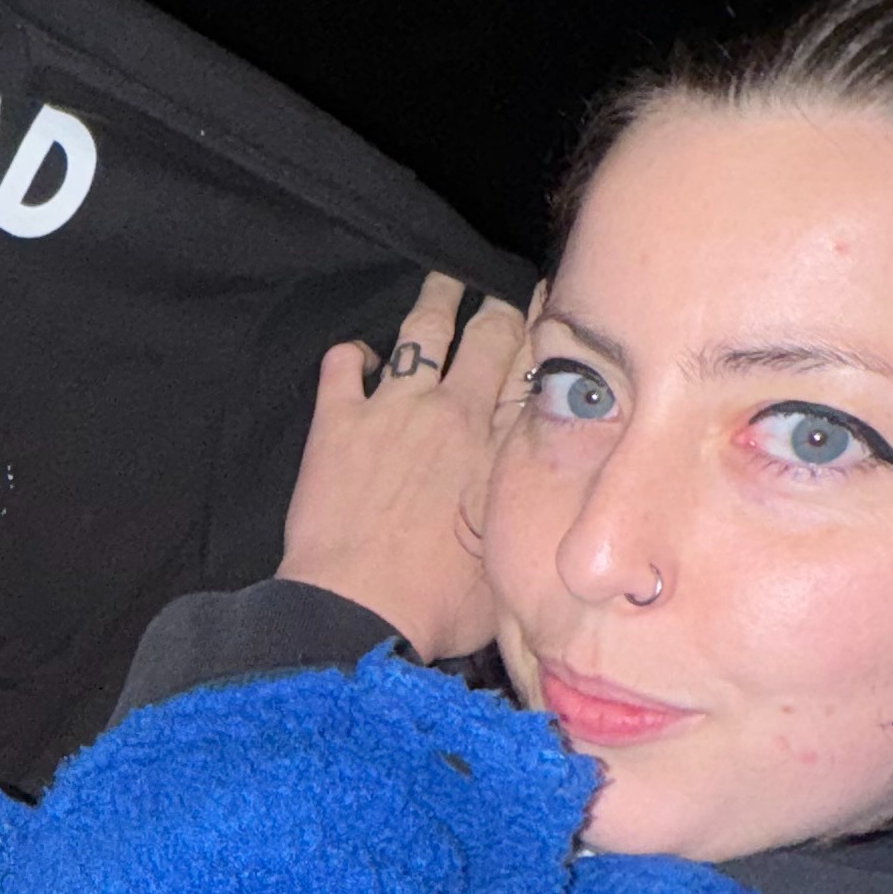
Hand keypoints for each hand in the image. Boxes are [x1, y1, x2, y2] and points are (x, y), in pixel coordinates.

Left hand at [276, 270, 531, 659]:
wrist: (358, 612)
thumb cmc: (439, 605)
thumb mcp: (511, 559)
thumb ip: (529, 509)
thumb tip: (551, 492)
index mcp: (500, 449)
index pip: (535, 373)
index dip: (547, 336)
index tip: (556, 312)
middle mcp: (453, 415)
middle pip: (489, 338)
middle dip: (500, 309)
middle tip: (503, 292)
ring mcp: (392, 412)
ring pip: (421, 334)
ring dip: (437, 302)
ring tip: (445, 281)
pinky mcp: (336, 422)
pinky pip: (343, 364)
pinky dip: (352, 353)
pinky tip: (358, 354)